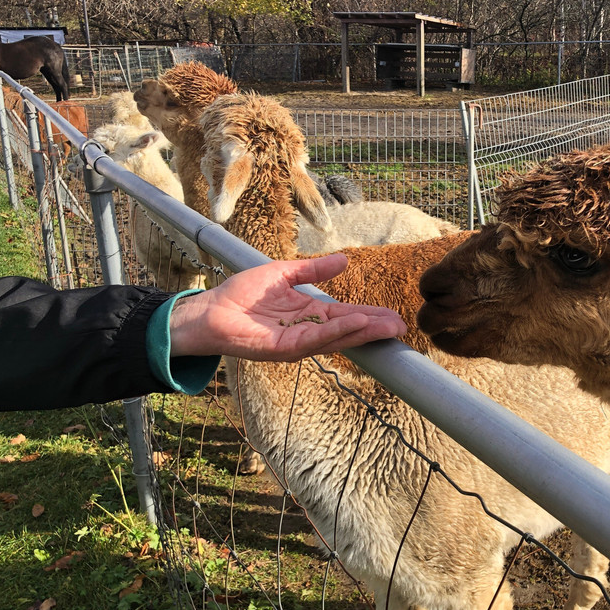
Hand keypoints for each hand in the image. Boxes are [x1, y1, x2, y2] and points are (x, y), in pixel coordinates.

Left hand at [168, 254, 406, 361]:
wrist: (209, 310)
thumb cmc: (241, 294)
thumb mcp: (284, 274)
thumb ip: (313, 271)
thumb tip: (344, 261)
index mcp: (308, 314)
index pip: (345, 316)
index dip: (369, 315)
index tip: (393, 316)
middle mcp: (306, 331)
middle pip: (347, 331)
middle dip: (374, 328)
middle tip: (401, 326)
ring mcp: (296, 342)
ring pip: (336, 338)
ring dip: (361, 332)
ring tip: (386, 326)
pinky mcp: (282, 349)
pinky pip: (313, 340)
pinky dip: (335, 333)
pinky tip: (353, 325)